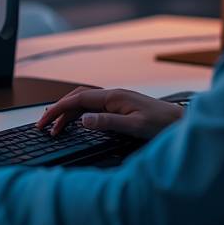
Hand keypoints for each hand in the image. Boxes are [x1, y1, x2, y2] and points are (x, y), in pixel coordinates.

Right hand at [37, 88, 182, 140]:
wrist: (180, 122)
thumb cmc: (162, 124)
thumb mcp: (134, 126)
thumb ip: (108, 122)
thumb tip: (83, 120)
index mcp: (113, 96)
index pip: (78, 100)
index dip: (58, 110)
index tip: (44, 122)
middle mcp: (113, 95)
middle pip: (77, 98)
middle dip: (58, 110)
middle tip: (43, 126)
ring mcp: (116, 100)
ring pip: (84, 102)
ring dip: (68, 113)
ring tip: (55, 129)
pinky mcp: (120, 107)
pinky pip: (93, 107)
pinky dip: (79, 114)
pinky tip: (76, 124)